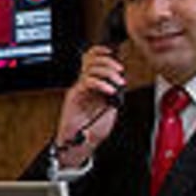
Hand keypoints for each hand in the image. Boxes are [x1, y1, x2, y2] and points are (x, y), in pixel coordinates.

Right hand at [52, 46, 125, 164]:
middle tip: (119, 71)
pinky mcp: (74, 96)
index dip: (101, 52)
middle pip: (91, 59)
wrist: (79, 144)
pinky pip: (87, 82)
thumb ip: (115, 95)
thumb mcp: (110, 109)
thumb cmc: (92, 129)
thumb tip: (121, 85)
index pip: (92, 59)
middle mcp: (84, 84)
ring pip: (90, 68)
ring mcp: (78, 89)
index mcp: (93, 85)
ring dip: (107, 72)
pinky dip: (101, 84)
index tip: (113, 53)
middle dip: (109, 61)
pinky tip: (109, 90)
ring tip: (117, 82)